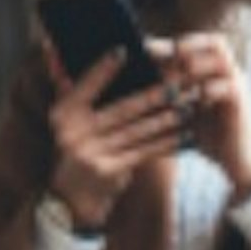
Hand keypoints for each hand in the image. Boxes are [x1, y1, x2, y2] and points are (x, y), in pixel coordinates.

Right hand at [39, 32, 188, 230]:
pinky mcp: (110, 172)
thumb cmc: (76, 151)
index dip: (103, 69)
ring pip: (136, 130)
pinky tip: (182, 135)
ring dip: (165, 118)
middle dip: (152, 94)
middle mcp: (75, 133)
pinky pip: (143, 153)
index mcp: (63, 114)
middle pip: (121, 108)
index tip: (125, 50)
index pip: (85, 86)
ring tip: (186, 107)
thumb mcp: (67, 122)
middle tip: (177, 82)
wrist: (70, 199)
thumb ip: (70, 89)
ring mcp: (93, 154)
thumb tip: (64, 51)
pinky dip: (164, 143)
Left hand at [145, 33, 250, 200]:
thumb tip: (141, 91)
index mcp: (217, 73)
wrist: (241, 163)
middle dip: (185, 46)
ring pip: (221, 59)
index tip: (146, 49)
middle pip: (213, 43)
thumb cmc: (213, 141)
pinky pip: (228, 87)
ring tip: (172, 73)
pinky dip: (208, 89)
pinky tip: (191, 96)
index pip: (197, 47)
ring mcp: (238, 86)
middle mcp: (230, 74)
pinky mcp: (242, 103)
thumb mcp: (188, 115)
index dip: (173, 44)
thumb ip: (173, 98)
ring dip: (196, 63)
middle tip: (158, 54)